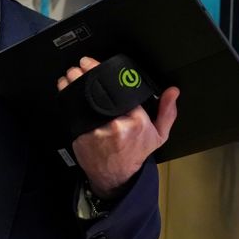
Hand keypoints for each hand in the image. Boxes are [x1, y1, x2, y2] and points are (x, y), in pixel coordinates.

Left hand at [57, 56, 178, 198]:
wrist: (116, 176)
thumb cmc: (135, 153)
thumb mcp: (158, 134)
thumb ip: (166, 111)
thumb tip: (173, 91)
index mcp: (135, 121)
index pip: (119, 89)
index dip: (103, 72)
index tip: (93, 62)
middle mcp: (115, 125)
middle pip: (96, 92)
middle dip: (84, 75)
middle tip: (80, 66)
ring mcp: (95, 131)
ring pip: (80, 100)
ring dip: (72, 84)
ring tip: (71, 75)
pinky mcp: (80, 136)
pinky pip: (72, 113)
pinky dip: (67, 100)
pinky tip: (65, 90)